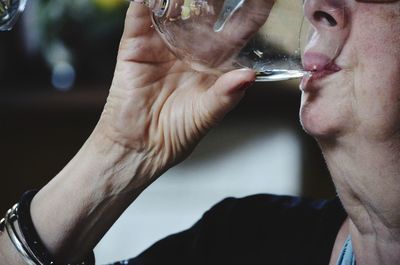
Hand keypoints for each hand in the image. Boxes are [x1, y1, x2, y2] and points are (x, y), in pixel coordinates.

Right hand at [96, 2, 255, 180]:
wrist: (140, 146)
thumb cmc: (177, 133)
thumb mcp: (206, 114)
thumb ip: (225, 95)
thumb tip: (249, 76)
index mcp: (212, 63)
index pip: (235, 31)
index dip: (251, 13)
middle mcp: (190, 49)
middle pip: (206, 12)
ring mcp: (162, 44)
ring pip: (174, 8)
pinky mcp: (135, 46)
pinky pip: (139, 17)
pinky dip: (145, 2)